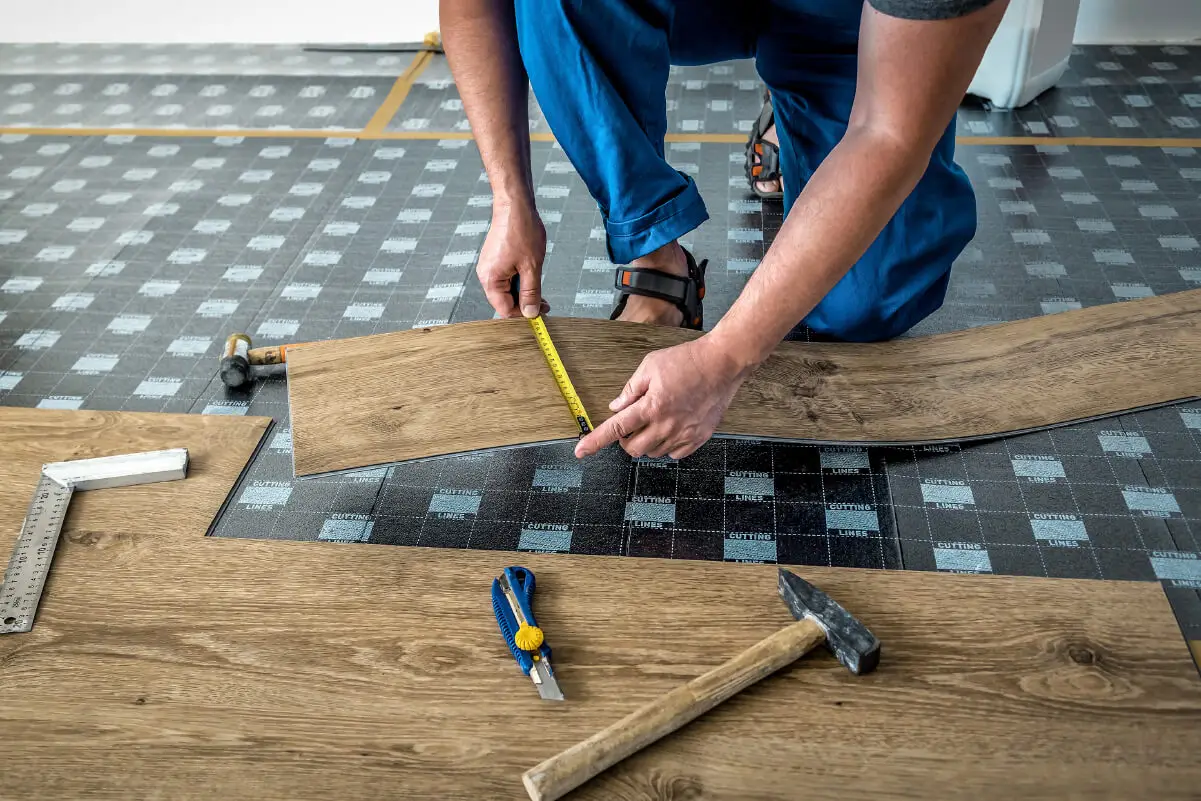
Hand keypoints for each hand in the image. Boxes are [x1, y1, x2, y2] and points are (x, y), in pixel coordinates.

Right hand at [478, 200, 548, 318]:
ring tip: (538, 283)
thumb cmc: (521, 230)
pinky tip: (530, 273)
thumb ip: (531, 292)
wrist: (514, 205)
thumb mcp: (531, 267)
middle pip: (504, 301)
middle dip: (525, 302)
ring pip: (507, 290)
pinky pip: (506, 278)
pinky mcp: (494, 260)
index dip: (524, 314)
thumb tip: (531, 312)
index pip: (505, 310)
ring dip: (523, 291)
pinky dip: (519, 280)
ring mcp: (489, 267)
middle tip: (544, 301)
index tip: (541, 311)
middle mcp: (486, 275)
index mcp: (491, 280)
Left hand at [575, 336, 752, 460]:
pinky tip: (670, 428)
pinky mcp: (699, 438)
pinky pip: (674, 454)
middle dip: (625, 440)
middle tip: (631, 425)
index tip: (581, 451)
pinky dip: (666, 446)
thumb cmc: (688, 360)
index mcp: (652, 406)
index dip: (595, 441)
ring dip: (646, 442)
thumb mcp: (650, 366)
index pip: (616, 429)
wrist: (722, 363)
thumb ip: (630, 389)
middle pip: (633, 448)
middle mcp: (667, 424)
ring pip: (653, 453)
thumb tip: (616, 406)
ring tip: (654, 421)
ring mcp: (684, 434)